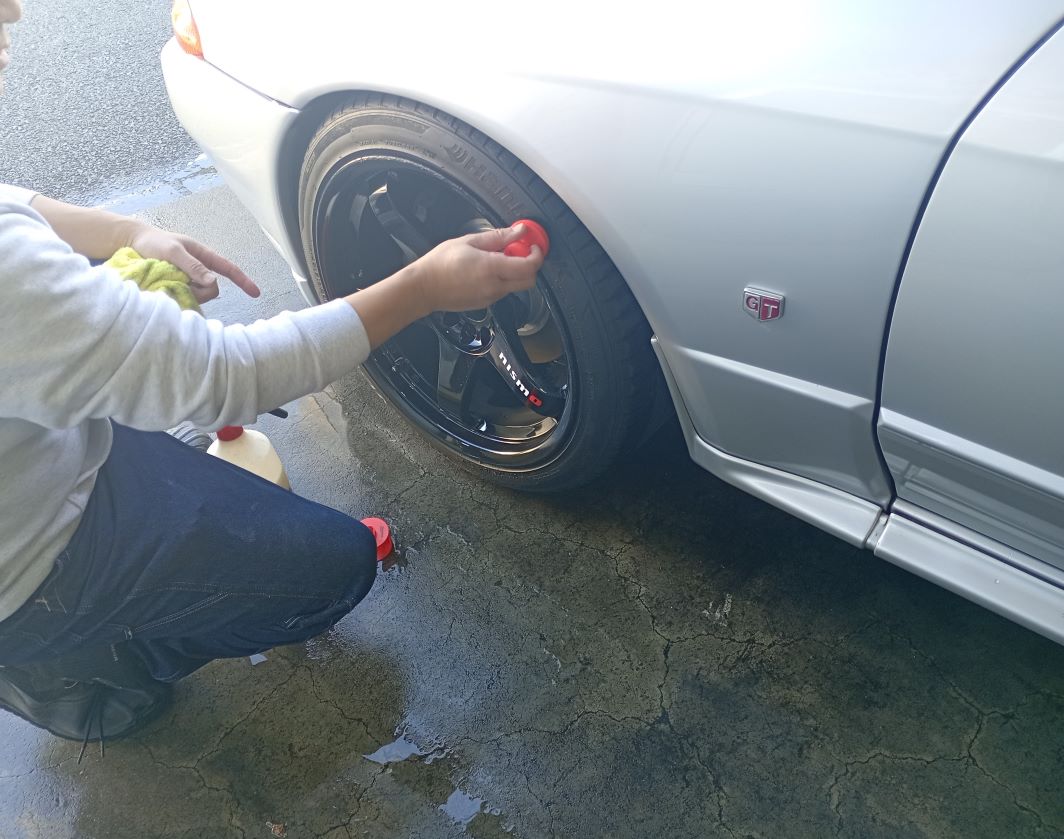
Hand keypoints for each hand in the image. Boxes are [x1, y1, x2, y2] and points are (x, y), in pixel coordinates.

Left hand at [128, 225, 260, 303]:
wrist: (130, 243)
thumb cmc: (153, 242)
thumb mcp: (173, 251)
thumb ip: (193, 266)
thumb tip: (213, 282)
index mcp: (203, 256)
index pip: (229, 269)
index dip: (243, 281)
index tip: (255, 293)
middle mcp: (199, 270)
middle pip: (212, 289)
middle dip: (200, 291)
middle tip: (179, 282)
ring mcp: (188, 280)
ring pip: (198, 296)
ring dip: (185, 292)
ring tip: (167, 280)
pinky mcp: (177, 288)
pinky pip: (185, 298)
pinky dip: (177, 296)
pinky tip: (165, 287)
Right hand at [412, 225, 543, 313]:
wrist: (423, 288)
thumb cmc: (440, 263)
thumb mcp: (469, 241)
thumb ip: (498, 237)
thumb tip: (519, 231)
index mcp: (492, 268)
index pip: (529, 266)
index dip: (537, 255)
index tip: (532, 246)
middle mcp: (495, 286)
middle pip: (529, 281)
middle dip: (530, 266)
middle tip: (518, 252)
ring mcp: (491, 298)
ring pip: (516, 286)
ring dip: (515, 272)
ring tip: (496, 259)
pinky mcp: (485, 304)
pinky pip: (503, 291)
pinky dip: (503, 280)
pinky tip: (486, 271)